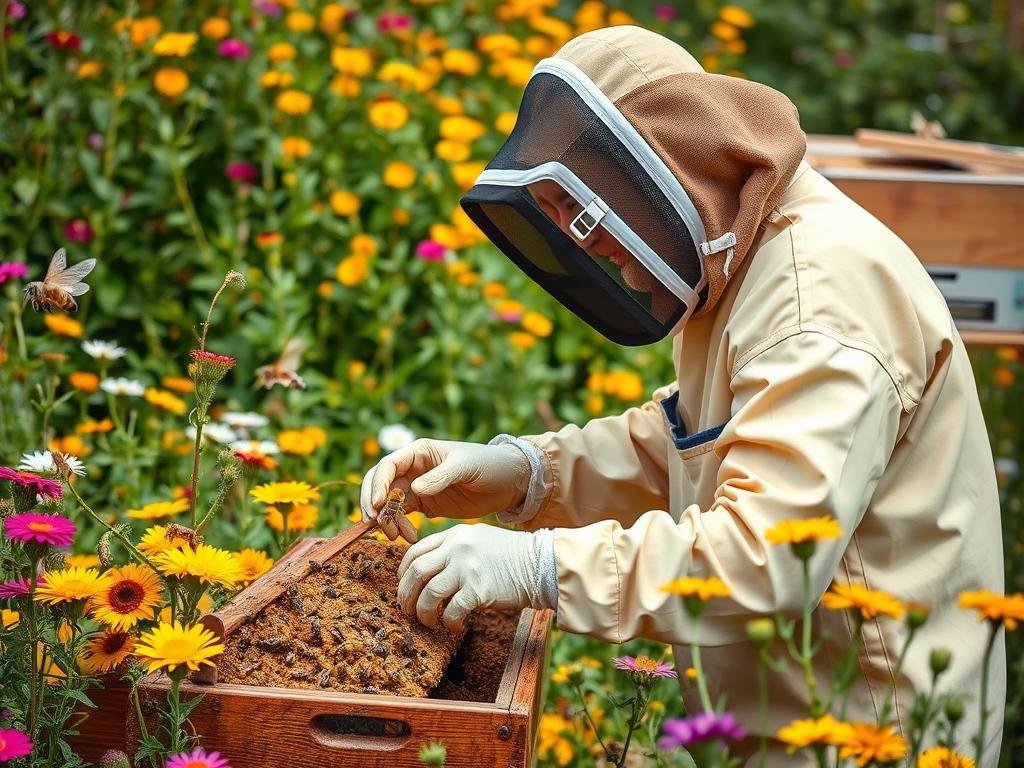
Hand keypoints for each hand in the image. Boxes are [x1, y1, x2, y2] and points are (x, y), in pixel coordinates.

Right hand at [360, 439, 529, 522]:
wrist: (508, 482)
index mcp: (419, 452)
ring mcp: (417, 487)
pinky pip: (401, 516)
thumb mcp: (466, 467)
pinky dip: (399, 528)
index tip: (380, 505)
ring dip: (386, 520)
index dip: (378, 484)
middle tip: (377, 524)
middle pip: (380, 484)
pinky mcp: (424, 504)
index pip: (387, 466)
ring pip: (388, 504)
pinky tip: (410, 538)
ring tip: (398, 537)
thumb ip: (441, 476)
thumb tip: (414, 489)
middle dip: (374, 504)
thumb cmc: (489, 464)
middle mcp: (413, 468)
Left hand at [396, 524, 544, 631]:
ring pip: (429, 594)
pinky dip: (449, 622)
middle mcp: (457, 549)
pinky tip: (455, 625)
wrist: (539, 563)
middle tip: (406, 609)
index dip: (403, 573)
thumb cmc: (510, 555)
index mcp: (454, 535)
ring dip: (423, 612)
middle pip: (416, 573)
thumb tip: (429, 568)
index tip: (404, 586)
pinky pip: (451, 611)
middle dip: (405, 595)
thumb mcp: (478, 538)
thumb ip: (454, 547)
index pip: (415, 552)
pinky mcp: (478, 590)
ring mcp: (467, 569)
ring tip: (428, 620)